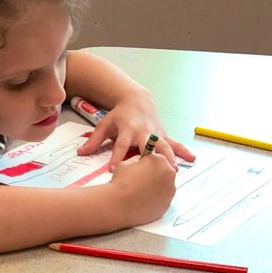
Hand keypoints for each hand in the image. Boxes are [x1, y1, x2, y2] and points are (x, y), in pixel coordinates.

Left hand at [76, 95, 195, 171]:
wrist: (136, 100)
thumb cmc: (119, 115)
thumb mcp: (104, 124)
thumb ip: (94, 140)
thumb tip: (80, 153)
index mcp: (127, 129)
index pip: (122, 145)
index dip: (117, 157)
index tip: (113, 170)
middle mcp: (143, 131)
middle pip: (149, 145)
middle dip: (151, 157)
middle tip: (154, 172)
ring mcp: (155, 133)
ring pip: (165, 145)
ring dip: (170, 157)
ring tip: (174, 171)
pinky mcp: (163, 134)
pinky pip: (174, 143)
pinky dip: (183, 150)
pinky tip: (191, 159)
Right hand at [106, 153, 176, 224]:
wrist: (119, 205)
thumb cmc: (120, 184)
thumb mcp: (126, 163)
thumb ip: (138, 160)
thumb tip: (141, 162)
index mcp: (159, 160)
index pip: (157, 159)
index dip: (148, 164)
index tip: (142, 168)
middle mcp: (169, 174)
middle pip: (164, 172)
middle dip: (154, 175)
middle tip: (140, 181)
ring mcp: (170, 190)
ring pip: (164, 186)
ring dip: (155, 187)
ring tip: (140, 192)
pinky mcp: (167, 204)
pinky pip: (162, 199)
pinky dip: (155, 199)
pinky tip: (143, 200)